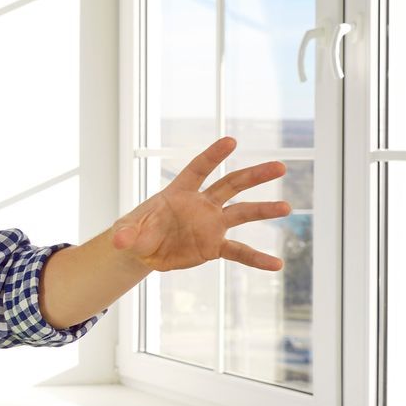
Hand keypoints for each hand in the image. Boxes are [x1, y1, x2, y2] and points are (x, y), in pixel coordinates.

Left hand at [111, 137, 291, 272]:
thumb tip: (119, 241)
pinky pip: (238, 251)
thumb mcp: (127, 231)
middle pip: (231, 184)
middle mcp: (201, 204)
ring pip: (242, 213)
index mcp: (179, 193)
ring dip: (263, 210)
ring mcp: (211, 224)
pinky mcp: (213, 246)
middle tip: (279, 166)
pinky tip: (276, 265)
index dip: (213, 155)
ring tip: (286, 207)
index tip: (231, 140)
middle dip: (253, 175)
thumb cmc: (136, 231)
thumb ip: (126, 233)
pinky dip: (256, 258)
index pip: (198, 169)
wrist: (143, 250)